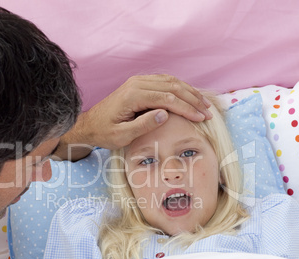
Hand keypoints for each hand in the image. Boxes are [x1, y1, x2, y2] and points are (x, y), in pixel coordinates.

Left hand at [55, 74, 211, 159]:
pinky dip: (180, 88)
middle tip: (209, 112)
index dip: (187, 108)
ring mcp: (138, 81)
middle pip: (172, 86)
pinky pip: (164, 81)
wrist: (89, 125)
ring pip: (171, 81)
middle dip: (193, 99)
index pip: (167, 98)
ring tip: (204, 104)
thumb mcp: (121, 135)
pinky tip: (190, 96)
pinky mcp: (139, 84)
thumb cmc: (104, 133)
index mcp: (133, 96)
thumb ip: (143, 125)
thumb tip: (165, 114)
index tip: (201, 118)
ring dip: (189, 92)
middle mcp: (137, 83)